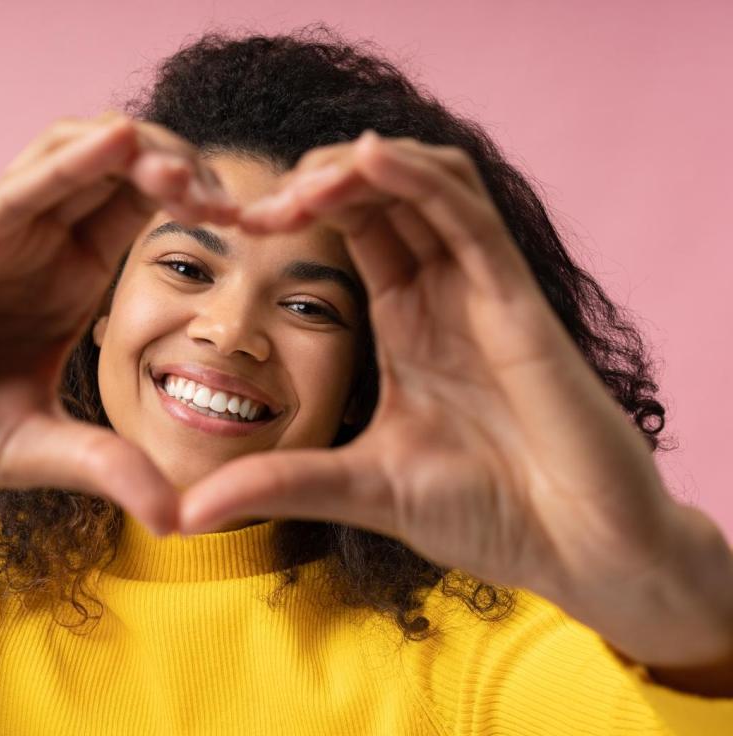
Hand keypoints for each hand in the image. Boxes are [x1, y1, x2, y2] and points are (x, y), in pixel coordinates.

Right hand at [0, 112, 235, 535]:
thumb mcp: (34, 452)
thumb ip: (105, 467)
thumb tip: (181, 518)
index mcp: (66, 281)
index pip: (140, 212)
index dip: (196, 204)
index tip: (256, 226)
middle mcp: (32, 246)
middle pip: (117, 169)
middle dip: (180, 165)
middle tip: (236, 201)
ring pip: (68, 158)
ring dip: (132, 153)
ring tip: (187, 177)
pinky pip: (9, 195)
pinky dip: (61, 168)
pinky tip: (112, 148)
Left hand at [178, 130, 678, 601]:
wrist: (576, 552)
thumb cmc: (485, 514)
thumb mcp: (359, 490)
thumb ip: (278, 485)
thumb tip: (184, 514)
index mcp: (406, 321)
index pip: (351, 231)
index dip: (295, 213)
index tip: (232, 225)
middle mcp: (443, 293)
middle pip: (381, 195)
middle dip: (315, 182)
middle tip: (254, 206)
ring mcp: (482, 291)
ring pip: (424, 185)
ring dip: (358, 168)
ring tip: (298, 184)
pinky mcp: (518, 302)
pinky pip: (467, 216)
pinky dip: (418, 179)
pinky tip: (364, 158)